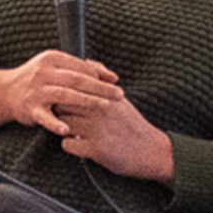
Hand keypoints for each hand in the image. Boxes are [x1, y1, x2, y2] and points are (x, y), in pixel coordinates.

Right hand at [0, 50, 124, 136]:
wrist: (6, 91)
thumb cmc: (39, 79)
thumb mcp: (58, 67)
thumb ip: (85, 69)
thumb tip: (113, 77)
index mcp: (52, 59)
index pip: (82, 67)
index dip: (101, 77)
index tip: (116, 85)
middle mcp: (43, 72)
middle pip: (77, 80)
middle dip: (100, 88)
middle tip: (119, 96)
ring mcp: (36, 90)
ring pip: (65, 95)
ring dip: (87, 102)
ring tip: (105, 107)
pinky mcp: (29, 108)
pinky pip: (44, 116)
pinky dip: (54, 123)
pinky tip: (66, 130)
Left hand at [55, 90, 176, 180]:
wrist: (151, 151)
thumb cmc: (129, 122)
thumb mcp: (118, 98)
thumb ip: (102, 79)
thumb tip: (86, 61)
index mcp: (105, 95)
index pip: (71, 88)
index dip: (65, 96)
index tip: (68, 104)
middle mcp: (101, 109)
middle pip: (62, 105)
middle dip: (60, 112)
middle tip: (69, 119)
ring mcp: (98, 129)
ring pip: (62, 124)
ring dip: (64, 129)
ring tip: (76, 132)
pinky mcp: (96, 149)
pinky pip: (67, 144)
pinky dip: (70, 146)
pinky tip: (81, 145)